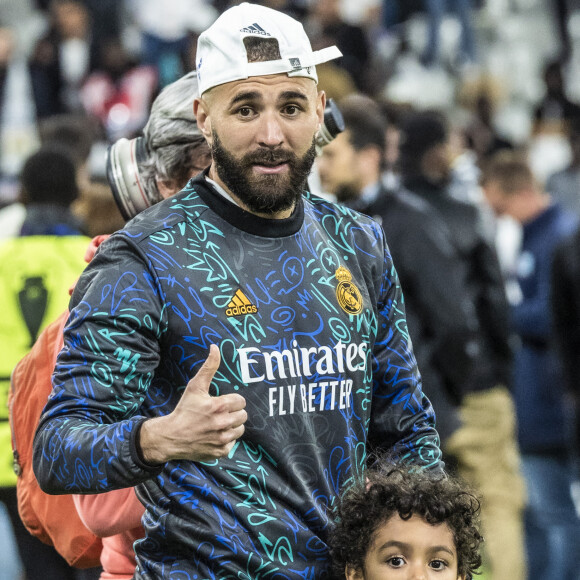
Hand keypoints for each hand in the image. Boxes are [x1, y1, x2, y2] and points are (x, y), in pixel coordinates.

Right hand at [139, 344, 246, 463]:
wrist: (171, 436)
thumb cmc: (184, 410)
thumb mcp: (195, 386)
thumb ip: (209, 367)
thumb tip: (215, 347)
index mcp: (219, 406)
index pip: (241, 401)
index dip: (232, 401)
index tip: (221, 403)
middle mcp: (222, 424)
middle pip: (243, 415)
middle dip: (233, 413)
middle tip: (220, 413)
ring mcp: (222, 440)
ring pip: (240, 429)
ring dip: (232, 426)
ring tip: (218, 424)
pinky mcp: (220, 452)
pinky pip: (233, 443)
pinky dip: (226, 439)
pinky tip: (214, 435)